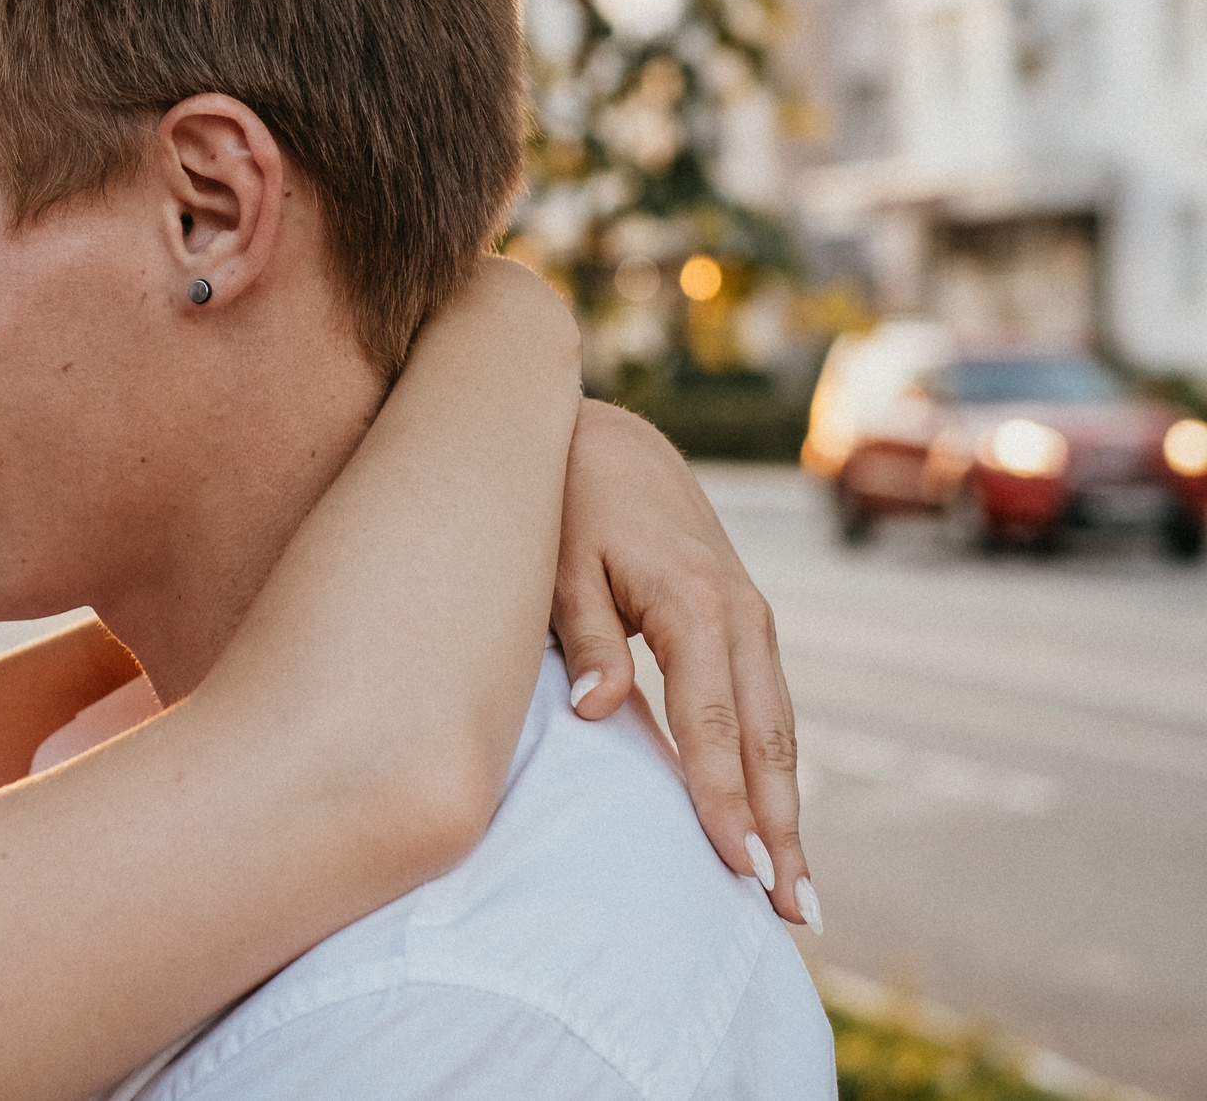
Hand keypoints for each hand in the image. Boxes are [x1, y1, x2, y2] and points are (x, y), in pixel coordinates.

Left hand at [550, 399, 816, 930]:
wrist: (611, 443)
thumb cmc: (570, 504)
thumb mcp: (560, 561)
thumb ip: (583, 635)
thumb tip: (594, 712)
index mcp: (695, 604)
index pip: (712, 723)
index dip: (724, 799)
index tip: (739, 867)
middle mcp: (740, 615)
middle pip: (767, 740)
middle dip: (781, 830)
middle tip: (791, 913)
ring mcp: (752, 619)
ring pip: (779, 731)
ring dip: (789, 812)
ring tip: (797, 894)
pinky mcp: (746, 624)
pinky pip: (768, 710)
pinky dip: (775, 770)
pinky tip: (773, 824)